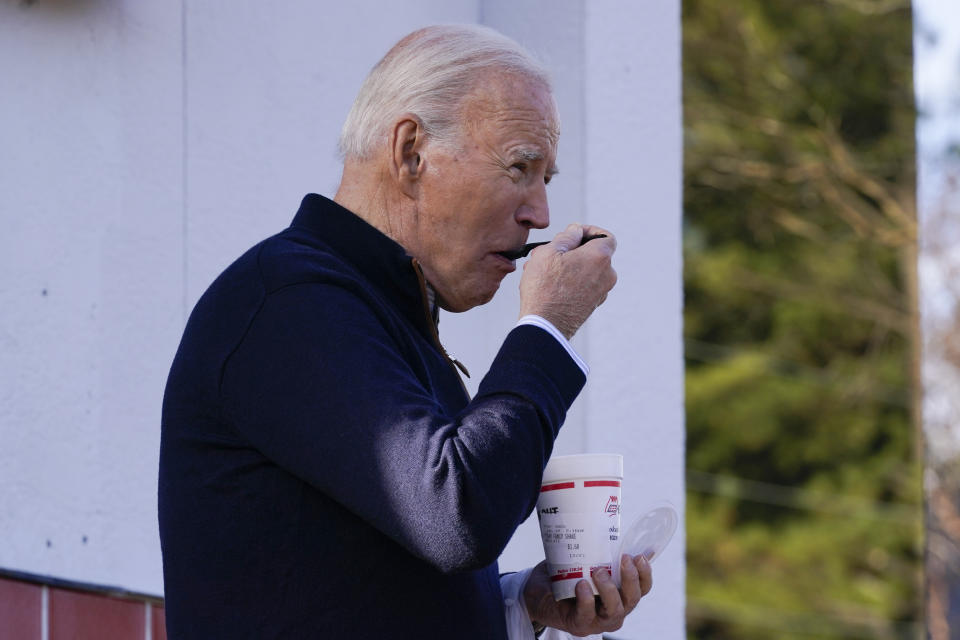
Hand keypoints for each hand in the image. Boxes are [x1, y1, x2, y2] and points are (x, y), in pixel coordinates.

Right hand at [518, 224, 616, 338]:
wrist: (545, 326)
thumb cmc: (544, 287)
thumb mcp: (549, 251)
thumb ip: (566, 236)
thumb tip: (576, 231)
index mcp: (600, 257)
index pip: (605, 236)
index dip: (588, 231)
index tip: (572, 233)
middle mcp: (607, 274)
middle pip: (592, 253)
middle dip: (570, 250)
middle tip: (546, 252)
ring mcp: (601, 292)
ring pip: (585, 270)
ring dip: (566, 266)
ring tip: (540, 270)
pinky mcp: (592, 305)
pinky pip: (583, 285)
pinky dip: (569, 281)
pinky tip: (547, 285)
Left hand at [523, 554, 652, 635]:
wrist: (537, 592)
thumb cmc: (565, 575)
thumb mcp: (587, 560)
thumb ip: (604, 551)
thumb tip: (618, 528)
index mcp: (620, 594)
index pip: (642, 587)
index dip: (645, 574)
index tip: (639, 556)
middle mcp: (614, 609)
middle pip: (633, 599)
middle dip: (630, 579)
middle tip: (623, 558)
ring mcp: (598, 620)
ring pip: (615, 610)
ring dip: (609, 590)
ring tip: (598, 571)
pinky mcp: (579, 624)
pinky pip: (586, 615)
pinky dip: (586, 600)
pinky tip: (581, 585)